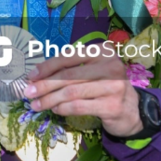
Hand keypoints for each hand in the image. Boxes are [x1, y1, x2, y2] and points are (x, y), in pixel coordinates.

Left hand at [23, 44, 142, 137]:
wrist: (132, 110)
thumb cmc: (105, 86)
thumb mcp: (92, 71)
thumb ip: (70, 69)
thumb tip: (37, 76)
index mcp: (103, 51)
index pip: (68, 57)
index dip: (47, 67)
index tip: (30, 77)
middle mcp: (110, 65)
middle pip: (68, 76)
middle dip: (44, 85)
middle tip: (28, 94)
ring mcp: (113, 86)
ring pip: (71, 93)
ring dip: (49, 99)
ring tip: (37, 105)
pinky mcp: (112, 106)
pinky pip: (79, 106)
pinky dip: (63, 108)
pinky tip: (55, 110)